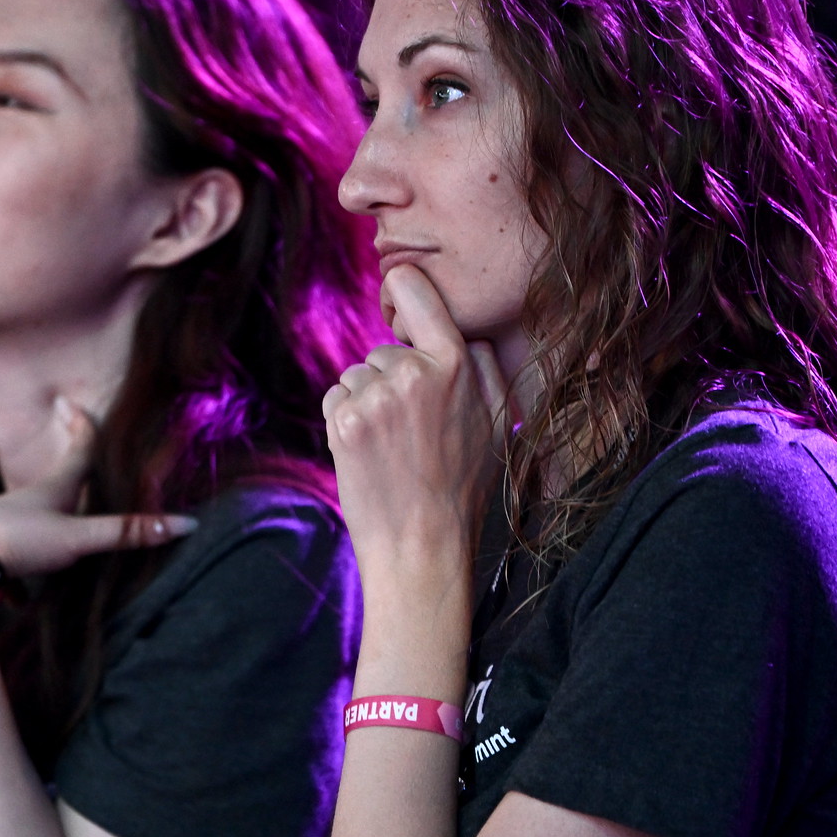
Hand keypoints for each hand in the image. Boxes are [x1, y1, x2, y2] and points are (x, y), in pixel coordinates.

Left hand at [0, 397, 193, 579]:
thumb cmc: (17, 539)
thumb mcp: (78, 538)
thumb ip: (126, 533)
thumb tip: (185, 524)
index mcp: (52, 489)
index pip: (77, 452)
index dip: (82, 427)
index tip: (75, 402)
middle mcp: (25, 500)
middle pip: (54, 485)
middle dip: (68, 477)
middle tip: (78, 466)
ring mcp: (1, 523)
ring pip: (30, 519)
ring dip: (45, 523)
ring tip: (54, 536)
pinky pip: (9, 555)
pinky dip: (18, 566)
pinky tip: (16, 590)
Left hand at [322, 267, 511, 581]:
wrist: (422, 546)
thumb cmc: (463, 486)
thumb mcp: (500, 423)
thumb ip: (484, 367)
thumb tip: (465, 330)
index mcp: (456, 364)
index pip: (414, 290)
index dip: (403, 290)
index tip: (401, 297)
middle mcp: (412, 373)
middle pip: (384, 348)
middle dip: (393, 378)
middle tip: (414, 429)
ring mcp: (374, 397)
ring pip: (357, 375)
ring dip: (368, 402)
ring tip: (393, 445)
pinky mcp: (343, 422)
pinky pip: (336, 397)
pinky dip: (346, 420)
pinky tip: (370, 452)